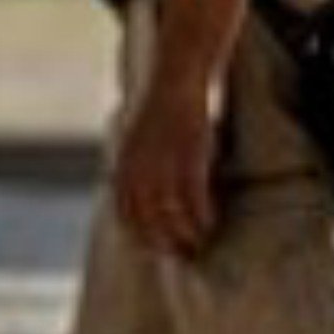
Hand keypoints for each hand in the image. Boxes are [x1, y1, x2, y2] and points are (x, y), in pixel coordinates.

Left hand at [113, 76, 223, 258]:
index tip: (156, 250)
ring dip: (187, 236)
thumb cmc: (157, 109)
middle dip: (165, 243)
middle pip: (148, 222)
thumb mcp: (134, 141)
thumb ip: (134, 169)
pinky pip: (195, 200)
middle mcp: (137, 171)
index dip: (140, 237)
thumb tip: (140, 194)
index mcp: (122, 167)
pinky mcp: (189, 159)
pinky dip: (203, 217)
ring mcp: (163, 166)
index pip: (125, 215)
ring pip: (172, 217)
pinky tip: (211, 224)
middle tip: (184, 255)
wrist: (171, 78)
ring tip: (200, 245)